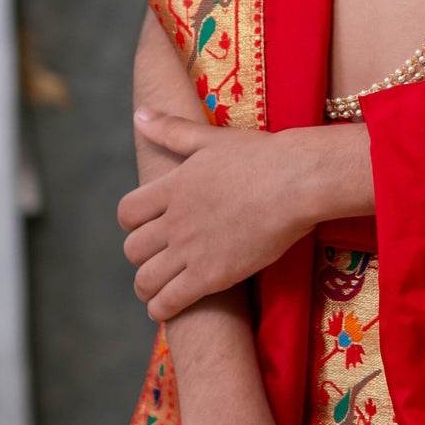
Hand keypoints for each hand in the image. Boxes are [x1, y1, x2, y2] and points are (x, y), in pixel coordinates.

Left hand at [118, 113, 322, 319]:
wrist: (297, 181)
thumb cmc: (261, 156)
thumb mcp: (210, 138)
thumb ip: (171, 130)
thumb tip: (139, 115)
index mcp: (171, 186)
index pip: (127, 213)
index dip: (131, 224)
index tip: (145, 228)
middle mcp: (174, 220)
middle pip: (133, 248)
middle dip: (141, 256)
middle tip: (156, 260)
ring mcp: (191, 250)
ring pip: (145, 279)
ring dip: (146, 287)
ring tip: (156, 291)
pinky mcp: (211, 276)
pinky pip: (170, 301)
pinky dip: (161, 308)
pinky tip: (167, 308)